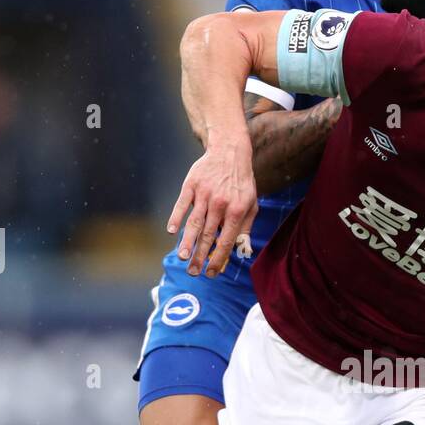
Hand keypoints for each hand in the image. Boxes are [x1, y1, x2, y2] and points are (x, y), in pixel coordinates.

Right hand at [167, 142, 257, 276]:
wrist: (229, 151)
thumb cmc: (241, 183)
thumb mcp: (252, 204)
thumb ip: (246, 227)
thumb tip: (240, 251)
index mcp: (237, 211)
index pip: (226, 241)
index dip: (218, 259)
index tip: (211, 273)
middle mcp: (220, 204)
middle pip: (208, 235)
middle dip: (200, 257)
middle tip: (193, 272)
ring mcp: (204, 194)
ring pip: (194, 223)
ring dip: (187, 242)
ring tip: (182, 257)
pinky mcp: (191, 185)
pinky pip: (182, 204)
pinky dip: (175, 217)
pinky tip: (171, 231)